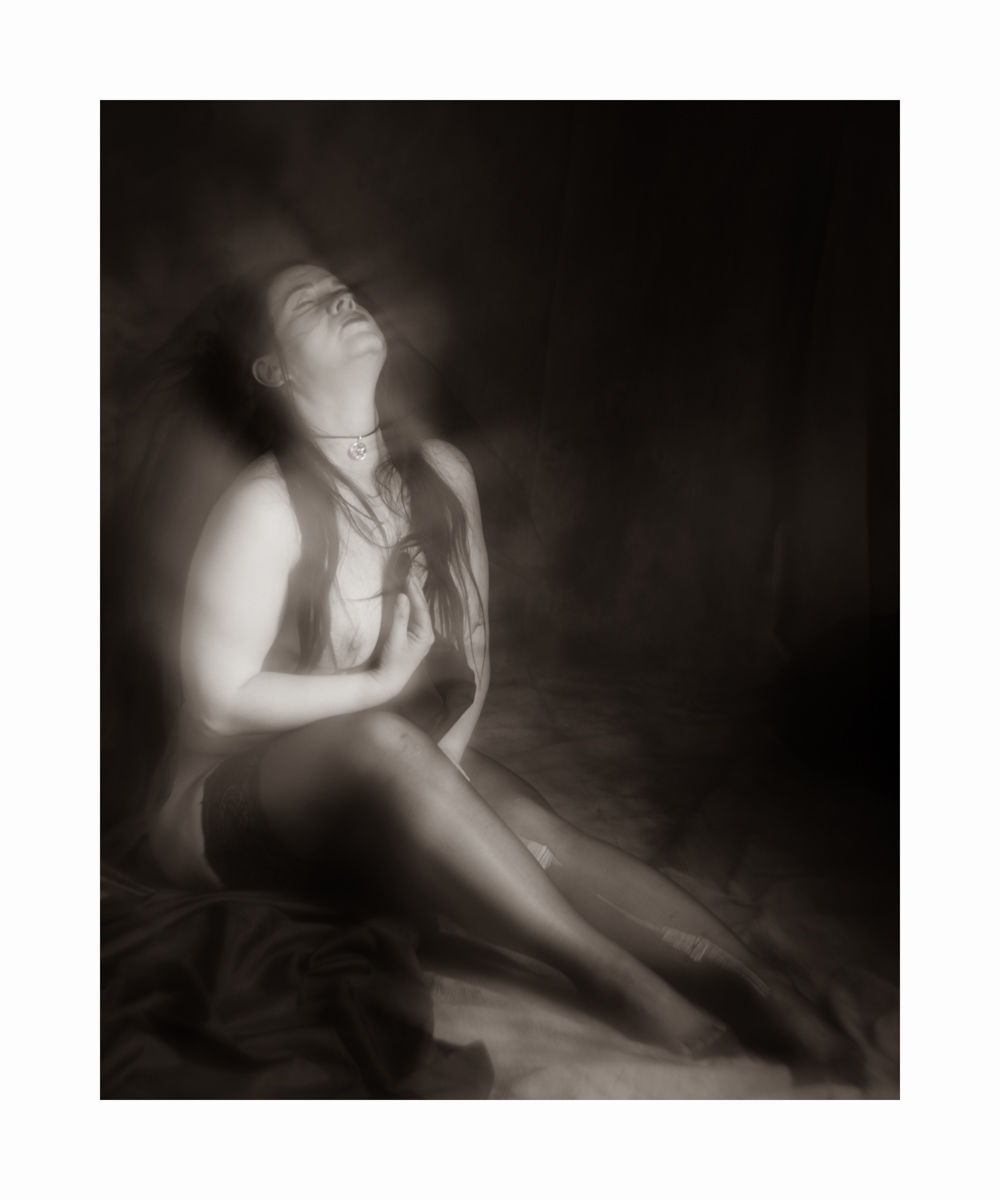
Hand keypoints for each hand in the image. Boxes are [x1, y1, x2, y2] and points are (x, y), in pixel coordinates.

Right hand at [372, 571, 435, 698]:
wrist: (389, 682)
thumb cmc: (392, 662)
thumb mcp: (395, 639)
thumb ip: (399, 617)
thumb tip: (403, 596)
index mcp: (426, 635)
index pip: (421, 608)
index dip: (414, 591)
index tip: (408, 576)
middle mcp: (427, 634)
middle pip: (422, 608)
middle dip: (416, 590)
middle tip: (410, 571)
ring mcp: (421, 635)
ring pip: (419, 611)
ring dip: (414, 595)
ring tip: (410, 579)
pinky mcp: (414, 637)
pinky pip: (414, 616)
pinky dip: (411, 604)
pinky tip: (408, 596)